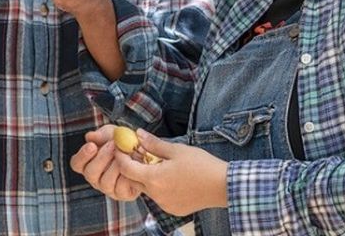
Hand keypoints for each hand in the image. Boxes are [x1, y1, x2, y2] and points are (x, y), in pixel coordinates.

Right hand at [70, 125, 144, 201]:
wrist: (143, 151)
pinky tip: (132, 165)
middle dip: (102, 158)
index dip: (82, 156)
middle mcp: (96, 177)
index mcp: (88, 163)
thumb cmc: (123, 143)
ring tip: (125, 154)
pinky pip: (121, 188)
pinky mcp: (122, 193)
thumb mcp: (112, 134)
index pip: (77, 164)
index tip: (92, 145)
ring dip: (116, 166)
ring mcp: (108, 187)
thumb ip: (101, 135)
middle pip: (90, 173)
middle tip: (112, 146)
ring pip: (105, 182)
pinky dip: (127, 175)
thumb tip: (90, 136)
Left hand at [110, 129, 228, 216]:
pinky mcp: (174, 209)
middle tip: (139, 153)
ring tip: (158, 163)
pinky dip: (158, 186)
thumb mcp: (177, 150)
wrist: (223, 186)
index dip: (121, 157)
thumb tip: (138, 134)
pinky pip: (158, 197)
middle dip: (133, 167)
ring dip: (146, 177)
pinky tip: (170, 177)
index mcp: (155, 179)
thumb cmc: (202, 166)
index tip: (122, 147)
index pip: (126, 169)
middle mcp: (156, 195)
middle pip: (134, 181)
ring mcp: (165, 204)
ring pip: (146, 189)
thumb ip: (154, 143)